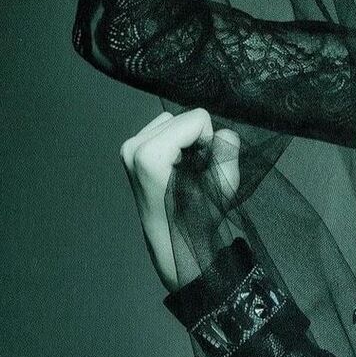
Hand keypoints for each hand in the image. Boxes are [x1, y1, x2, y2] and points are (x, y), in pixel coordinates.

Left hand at [120, 108, 240, 291]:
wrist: (170, 239)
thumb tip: (224, 133)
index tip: (205, 168)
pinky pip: (161, 128)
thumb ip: (227, 153)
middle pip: (183, 117)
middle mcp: (133, 147)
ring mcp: (128, 148)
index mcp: (150, 154)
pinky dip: (174, 141)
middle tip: (196, 171)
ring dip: (185, 140)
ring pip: (172, 120)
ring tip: (185, 169)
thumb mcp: (222, 187)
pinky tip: (175, 166)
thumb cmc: (196, 219)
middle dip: (196, 140)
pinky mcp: (129, 150)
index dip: (210, 141)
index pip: (197, 118)